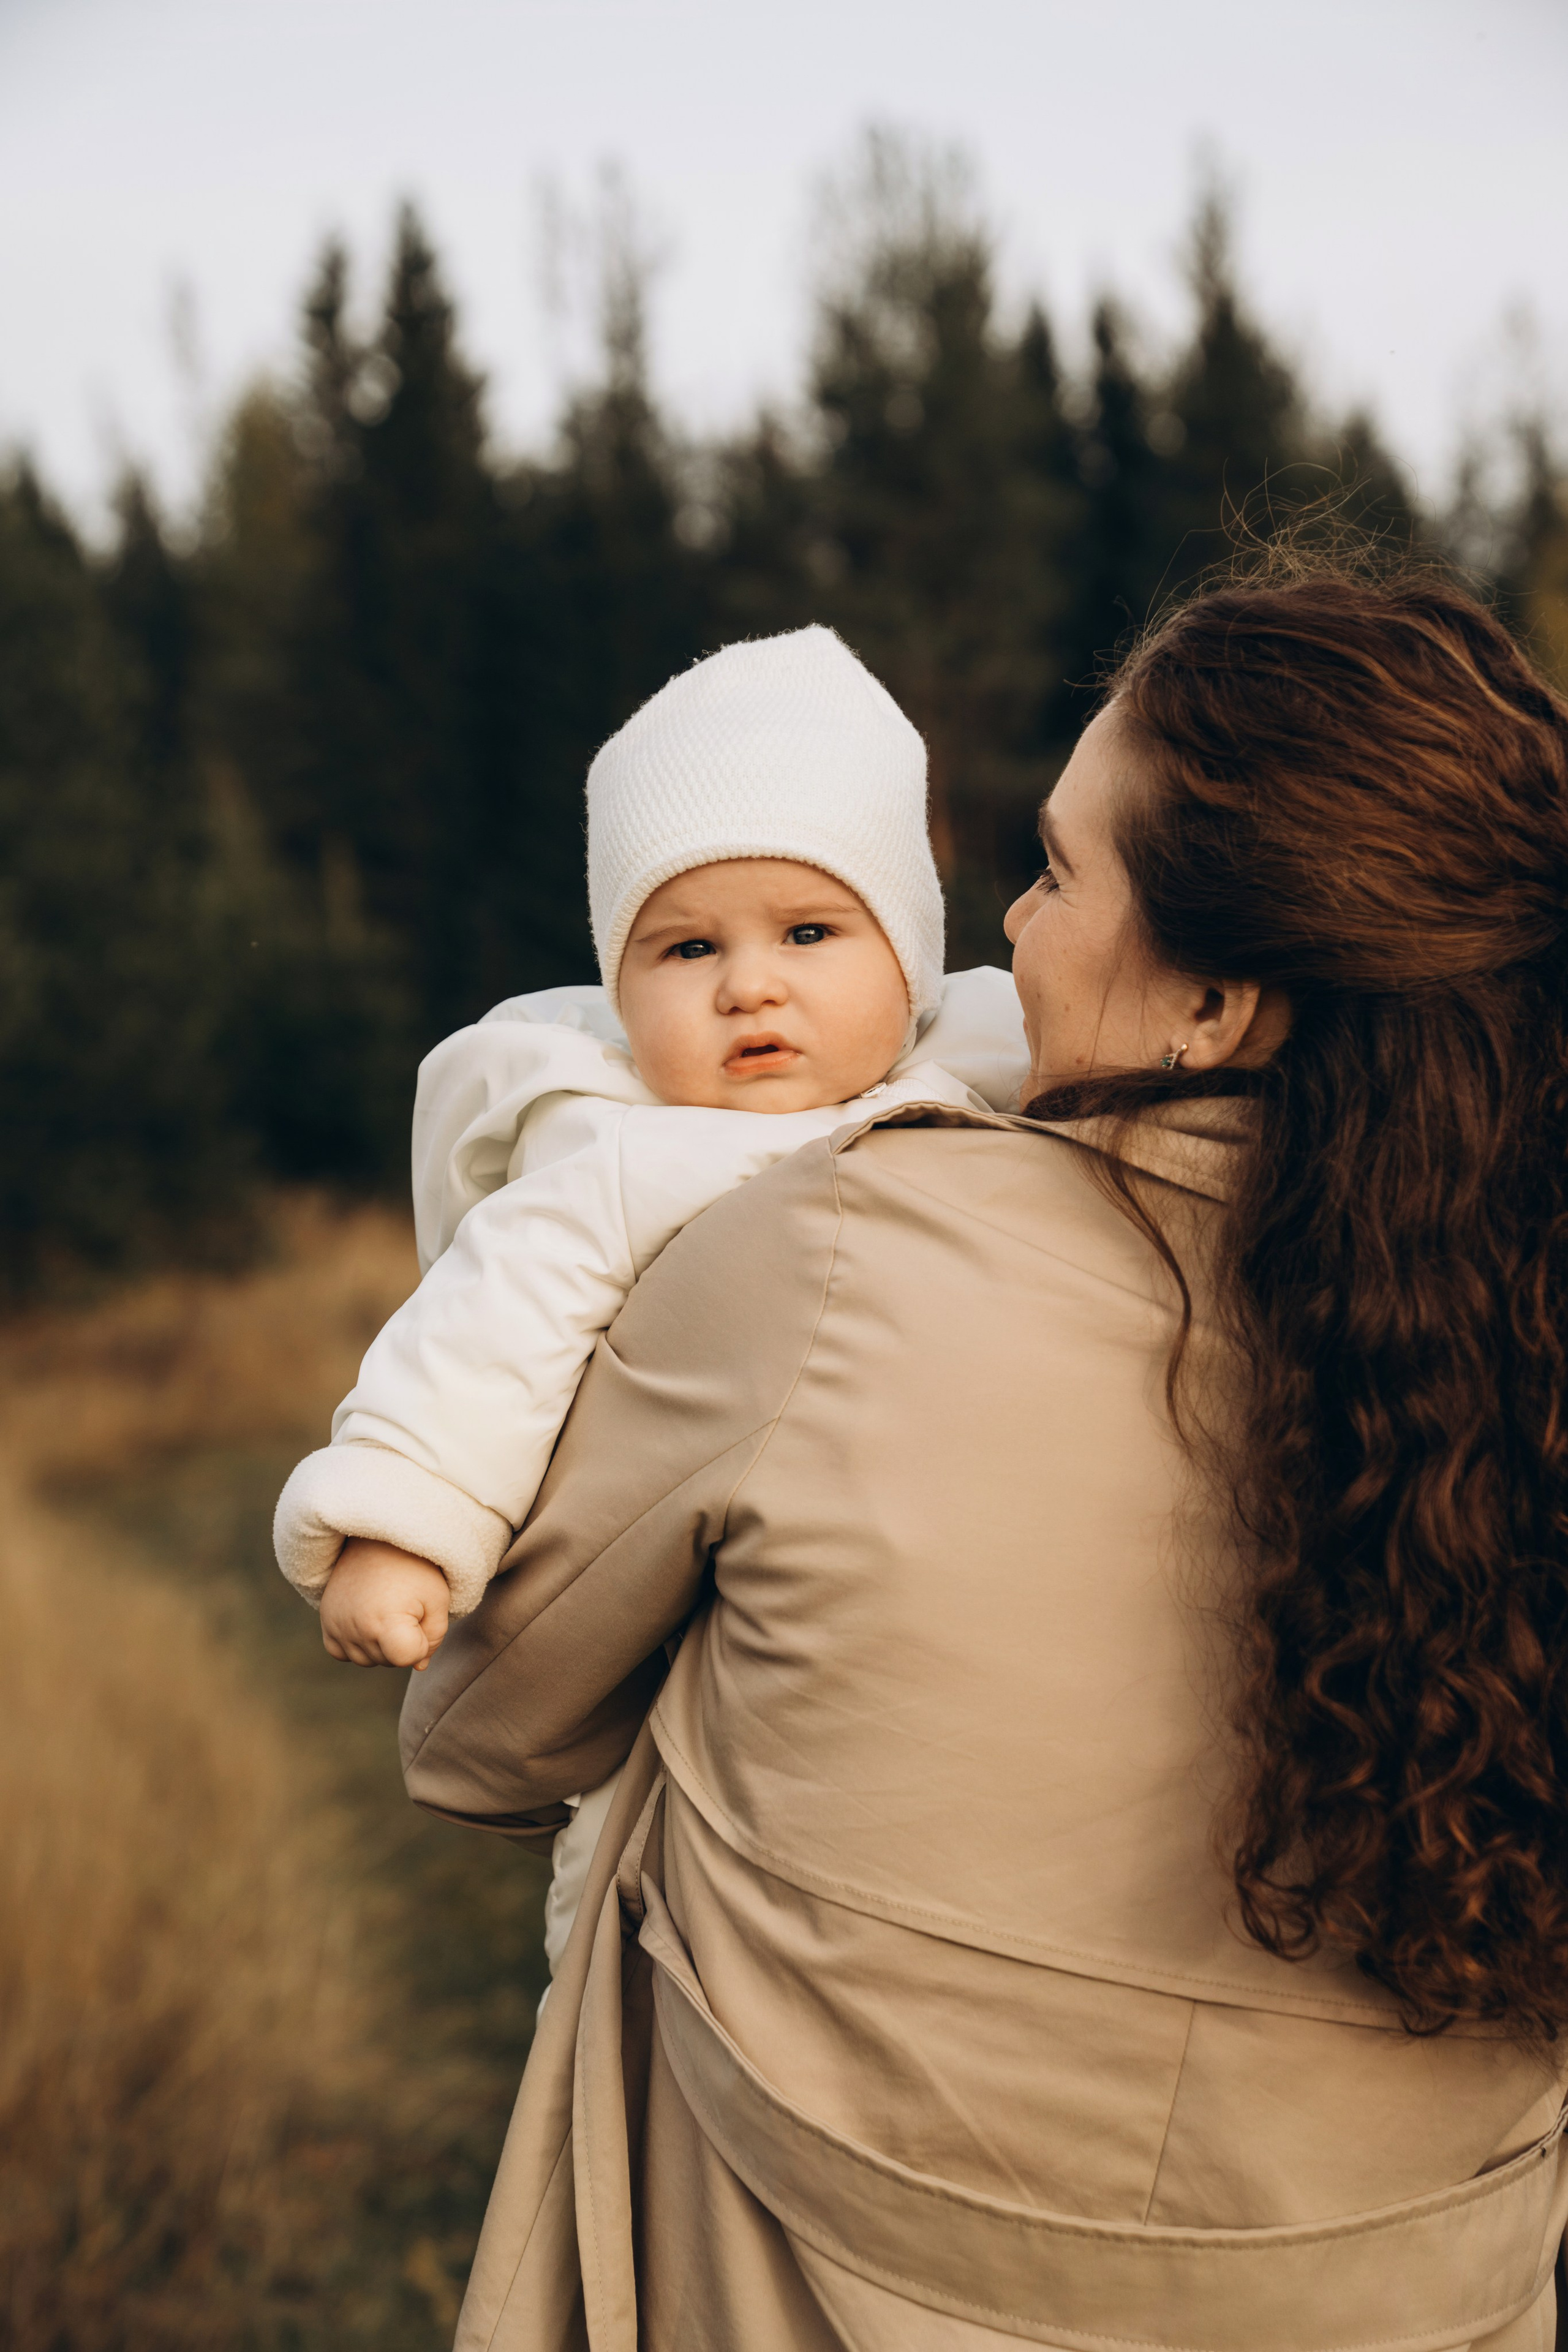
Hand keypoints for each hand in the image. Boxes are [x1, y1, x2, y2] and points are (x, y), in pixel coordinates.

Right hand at [320, 1538, 450, 1669]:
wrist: (375, 1539)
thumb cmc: (413, 1566)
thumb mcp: (438, 1598)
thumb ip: (434, 1637)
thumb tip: (419, 1665)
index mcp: (386, 1622)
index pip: (406, 1658)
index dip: (421, 1641)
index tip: (421, 1615)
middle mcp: (356, 1629)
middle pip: (389, 1661)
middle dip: (403, 1642)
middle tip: (404, 1605)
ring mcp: (337, 1626)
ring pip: (367, 1660)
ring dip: (381, 1645)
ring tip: (386, 1609)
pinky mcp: (326, 1622)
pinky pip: (342, 1653)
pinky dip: (357, 1644)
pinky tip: (368, 1620)